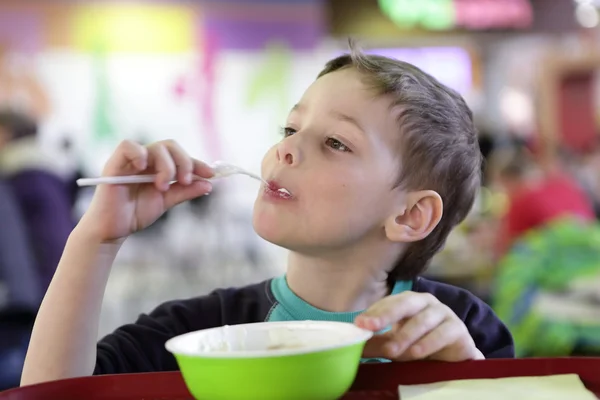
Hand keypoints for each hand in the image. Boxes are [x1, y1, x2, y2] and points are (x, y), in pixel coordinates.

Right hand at [79, 139, 213, 242]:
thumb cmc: (136, 213)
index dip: (197, 163)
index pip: (181, 156)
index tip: (211, 174)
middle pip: (170, 146)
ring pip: (156, 147)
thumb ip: (185, 192)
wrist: (113, 230)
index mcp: (158, 167)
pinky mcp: (115, 164)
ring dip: (166, 165)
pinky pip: (127, 146)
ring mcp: (131, 161)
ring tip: (163, 185)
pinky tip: (145, 167)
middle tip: (184, 180)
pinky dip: (139, 153)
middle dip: (184, 162)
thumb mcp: (166, 202)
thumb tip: (208, 184)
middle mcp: (146, 160)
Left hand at [355, 292, 483, 361]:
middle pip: (405, 303)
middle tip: (370, 327)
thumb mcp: (396, 344)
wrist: (454, 358)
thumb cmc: (421, 345)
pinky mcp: (458, 329)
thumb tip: (351, 344)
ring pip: (423, 320)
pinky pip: (442, 333)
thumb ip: (377, 342)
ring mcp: (443, 313)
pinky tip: (416, 353)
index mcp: (408, 301)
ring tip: (392, 351)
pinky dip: (428, 343)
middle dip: (386, 315)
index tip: (359, 324)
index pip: (388, 302)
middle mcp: (425, 302)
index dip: (373, 312)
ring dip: (406, 336)